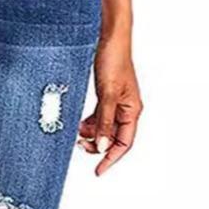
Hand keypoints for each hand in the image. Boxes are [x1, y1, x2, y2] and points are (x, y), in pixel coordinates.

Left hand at [78, 35, 142, 175]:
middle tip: (79, 146)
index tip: (98, 170)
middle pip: (113, 138)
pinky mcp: (106, 95)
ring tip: (76, 133)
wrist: (109, 37)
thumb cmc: (114, 59)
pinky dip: (88, 122)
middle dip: (97, 145)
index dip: (111, 158)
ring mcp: (116, 102)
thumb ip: (103, 122)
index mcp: (132, 110)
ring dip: (91, 134)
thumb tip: (101, 146)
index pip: (124, 143)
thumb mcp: (107, 94)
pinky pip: (98, 116)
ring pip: (104, 128)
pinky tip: (78, 123)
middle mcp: (126, 108)